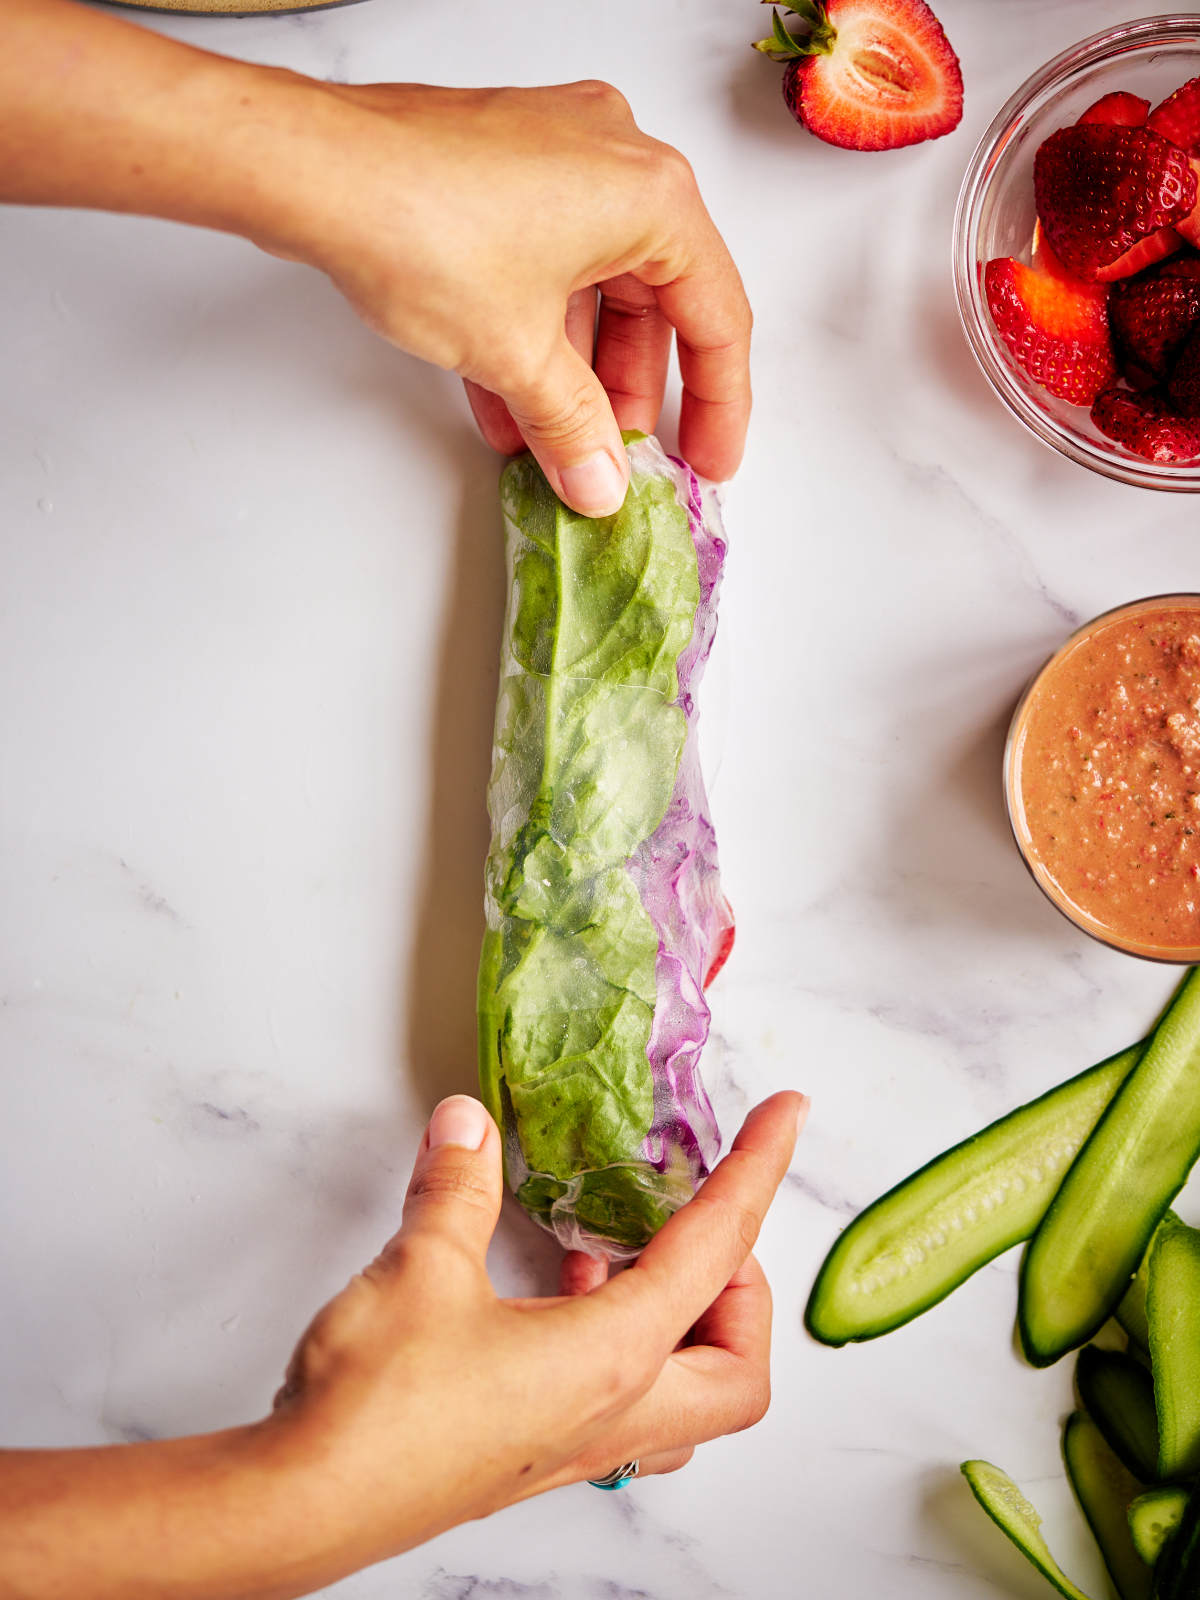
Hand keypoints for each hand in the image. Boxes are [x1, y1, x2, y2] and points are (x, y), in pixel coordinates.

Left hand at [261, 79, 752, 515]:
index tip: (708, 460)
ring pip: (591, 289)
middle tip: (613, 459)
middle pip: (652, 304)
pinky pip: (544, 264)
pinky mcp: (503, 167)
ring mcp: (557, 155)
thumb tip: (600, 479)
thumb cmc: (418, 222)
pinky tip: (508, 401)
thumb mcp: (518, 354)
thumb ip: (574, 428)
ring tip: (549, 445)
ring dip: (571, 375)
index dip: (719, 406)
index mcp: (653, 195)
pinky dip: (534, 333)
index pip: (718, 318)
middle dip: (626, 396)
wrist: (311, 170)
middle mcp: (615, 159)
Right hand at [265, 1090, 805, 1585]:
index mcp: (612, 1360)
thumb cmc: (376, 1405)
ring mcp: (575, 1448)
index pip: (715, 1252)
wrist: (303, 1504)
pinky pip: (626, 1411)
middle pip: (738, 1366)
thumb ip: (458, 1187)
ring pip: (687, 1402)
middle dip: (742, 1288)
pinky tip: (558, 1300)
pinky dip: (623, 1349)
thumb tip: (468, 1126)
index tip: (787, 1116)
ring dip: (686, 1326)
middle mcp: (613, 1415)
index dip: (756, 1171)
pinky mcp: (535, 1458)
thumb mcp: (421, 1268)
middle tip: (699, 1222)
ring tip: (620, 1256)